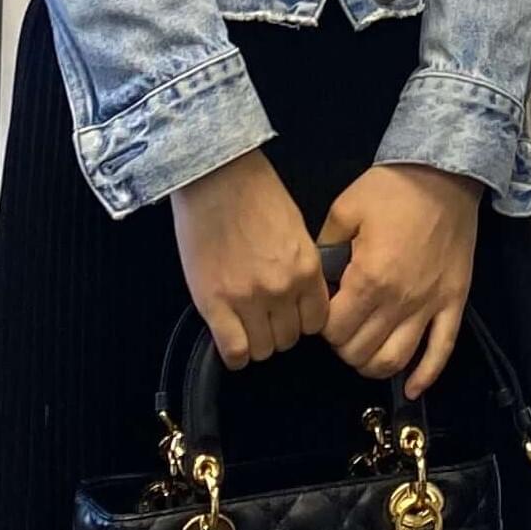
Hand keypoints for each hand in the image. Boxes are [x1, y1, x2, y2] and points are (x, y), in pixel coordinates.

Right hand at [170, 147, 328, 370]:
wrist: (215, 176)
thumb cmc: (254, 192)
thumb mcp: (296, 229)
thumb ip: (300, 267)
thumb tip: (299, 295)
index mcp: (306, 269)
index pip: (316, 322)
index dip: (301, 321)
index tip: (290, 315)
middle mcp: (282, 289)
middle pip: (289, 338)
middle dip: (278, 330)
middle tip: (264, 316)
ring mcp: (248, 299)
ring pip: (263, 349)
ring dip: (256, 341)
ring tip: (244, 323)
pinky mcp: (214, 303)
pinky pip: (233, 350)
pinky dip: (234, 353)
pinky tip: (231, 339)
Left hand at [317, 164, 481, 399]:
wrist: (445, 174)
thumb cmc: (393, 188)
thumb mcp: (344, 209)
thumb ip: (325, 248)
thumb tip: (316, 276)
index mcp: (369, 278)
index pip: (334, 329)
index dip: (322, 328)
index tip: (323, 314)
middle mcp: (399, 300)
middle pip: (361, 350)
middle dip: (343, 347)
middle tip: (340, 330)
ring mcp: (430, 305)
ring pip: (396, 359)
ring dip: (373, 366)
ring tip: (364, 354)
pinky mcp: (454, 302)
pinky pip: (442, 350)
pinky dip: (426, 376)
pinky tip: (410, 387)